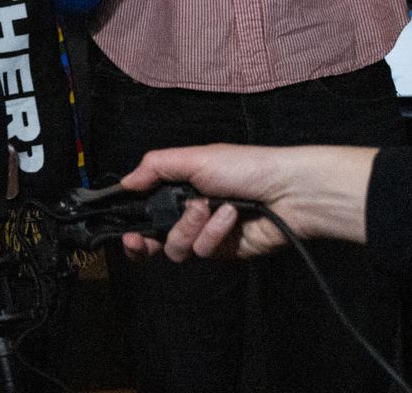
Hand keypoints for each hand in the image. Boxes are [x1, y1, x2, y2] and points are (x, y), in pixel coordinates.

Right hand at [116, 144, 376, 263]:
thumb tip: (124, 182)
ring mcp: (206, 235)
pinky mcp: (225, 252)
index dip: (131, 223)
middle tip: (138, 241)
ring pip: (177, 246)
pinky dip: (215, 232)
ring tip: (210, 208)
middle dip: (144, 242)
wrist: (287, 192)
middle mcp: (189, 214)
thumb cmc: (243, 167)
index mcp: (179, 189)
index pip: (145, 210)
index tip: (123, 231)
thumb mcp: (194, 158)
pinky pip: (205, 251)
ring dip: (190, 226)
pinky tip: (232, 217)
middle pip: (154, 239)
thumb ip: (155, 167)